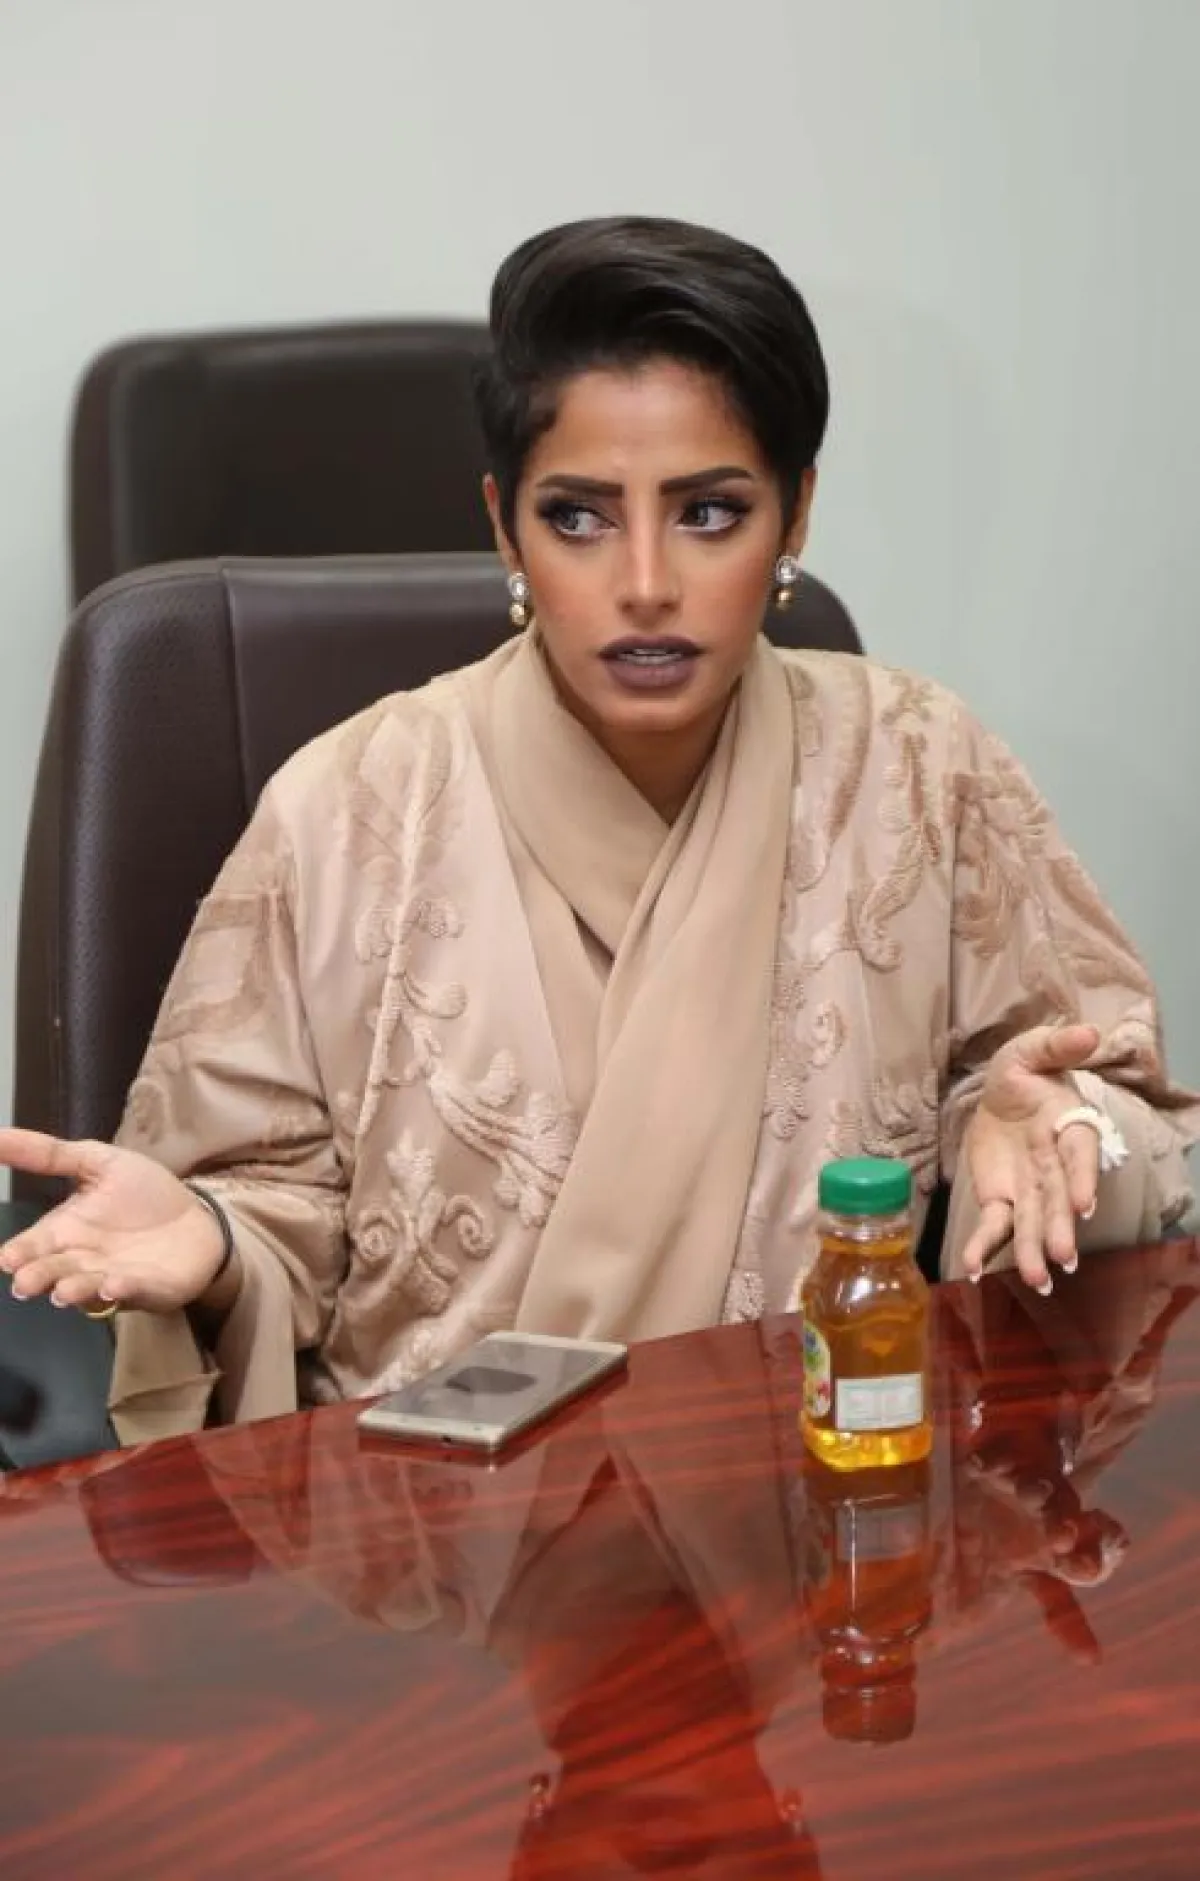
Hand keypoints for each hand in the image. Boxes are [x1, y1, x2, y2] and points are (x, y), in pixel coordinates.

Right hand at [0, 1130, 226, 1313]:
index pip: (34, 1246)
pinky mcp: (148, 1289)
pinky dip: (122, 1290)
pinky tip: (114, 1285)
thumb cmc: (144, 1194)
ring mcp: (113, 1278)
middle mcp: (82, 1261)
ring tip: (63, 1291)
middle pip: (53, 1273)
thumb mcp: (99, 1162)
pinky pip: (132, 1291)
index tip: (8, 1259)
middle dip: (38, 1278)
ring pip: (87, 1289)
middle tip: (24, 1282)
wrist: (198, 1216)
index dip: (20, 1254)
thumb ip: (50, 1155)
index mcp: (66, 1231)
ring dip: (74, 1290)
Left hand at [961, 1023, 1102, 1290]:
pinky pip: (994, 1225)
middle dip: (1060, 1228)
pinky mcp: (1000, 1197)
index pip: (1079, 1154)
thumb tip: (1090, 1032)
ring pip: (1032, 1221)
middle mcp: (1053, 1164)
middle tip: (1062, 1258)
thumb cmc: (1025, 1072)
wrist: (999, 1092)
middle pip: (1058, 1198)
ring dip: (1033, 1250)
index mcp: (1068, 1126)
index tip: (1084, 1204)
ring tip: (1037, 1279)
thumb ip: (1057, 1045)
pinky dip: (984, 1247)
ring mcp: (1027, 1186)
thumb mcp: (1032, 1050)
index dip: (1083, 1177)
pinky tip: (973, 1269)